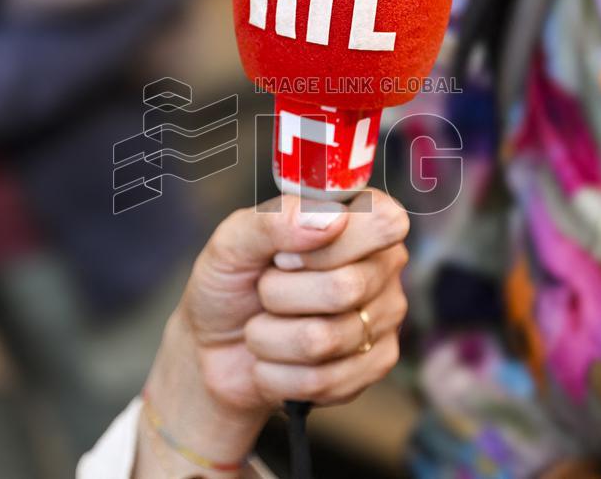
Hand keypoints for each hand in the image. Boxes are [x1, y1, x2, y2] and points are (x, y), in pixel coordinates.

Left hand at [137, 190, 408, 475]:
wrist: (215, 348)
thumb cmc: (231, 284)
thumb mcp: (232, 242)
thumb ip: (274, 220)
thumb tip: (331, 220)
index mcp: (358, 219)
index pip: (380, 221)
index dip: (322, 246)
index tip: (284, 256)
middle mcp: (382, 265)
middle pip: (345, 288)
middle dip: (278, 295)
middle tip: (264, 290)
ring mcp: (385, 318)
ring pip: (324, 339)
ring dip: (269, 337)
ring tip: (264, 326)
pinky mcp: (375, 366)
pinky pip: (322, 381)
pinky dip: (275, 373)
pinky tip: (276, 359)